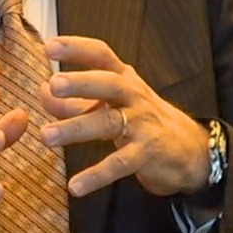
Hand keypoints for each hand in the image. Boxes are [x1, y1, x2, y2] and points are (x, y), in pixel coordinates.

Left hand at [38, 36, 210, 197]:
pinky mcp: (147, 153)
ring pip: (108, 123)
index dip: (77, 48)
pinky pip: (120, 164)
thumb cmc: (141, 120)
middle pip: (108, 83)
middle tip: (53, 84)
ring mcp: (142, 124)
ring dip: (76, 129)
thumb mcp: (108, 105)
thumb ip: (73, 100)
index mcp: (122, 79)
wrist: (190, 149)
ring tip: (46, 136)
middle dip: (81, 83)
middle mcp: (133, 96)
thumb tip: (41, 91)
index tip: (49, 46)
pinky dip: (97, 175)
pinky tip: (75, 186)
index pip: (101, 55)